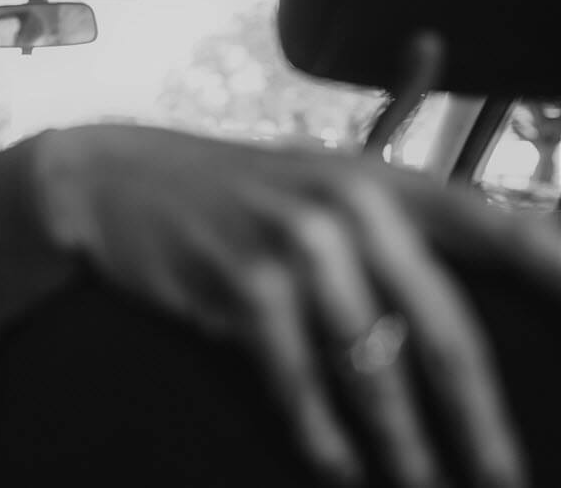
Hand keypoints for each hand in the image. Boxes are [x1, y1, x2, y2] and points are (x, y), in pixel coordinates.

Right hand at [32, 124, 559, 486]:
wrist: (119, 177)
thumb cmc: (233, 194)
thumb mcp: (317, 185)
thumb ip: (390, 231)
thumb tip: (453, 317)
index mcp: (383, 179)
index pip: (498, 230)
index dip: (557, 277)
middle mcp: (349, 204)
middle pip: (442, 330)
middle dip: (480, 421)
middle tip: (504, 479)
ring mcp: (291, 243)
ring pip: (370, 368)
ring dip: (402, 443)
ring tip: (421, 484)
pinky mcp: (238, 283)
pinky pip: (296, 379)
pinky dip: (320, 432)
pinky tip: (337, 464)